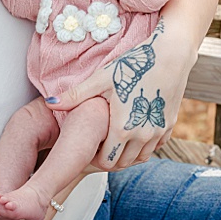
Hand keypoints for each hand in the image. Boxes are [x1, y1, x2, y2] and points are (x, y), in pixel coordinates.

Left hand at [46, 19, 191, 170]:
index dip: (95, 159)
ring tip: (116, 141)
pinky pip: (155, 147)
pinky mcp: (170, 126)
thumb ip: (75, 95)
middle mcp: (143, 136)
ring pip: (141, 157)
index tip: (89, 148)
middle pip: (123, 163)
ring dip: (128, 154)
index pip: (106, 162)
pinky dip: (144, 146)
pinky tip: (135, 132)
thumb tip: (50, 104)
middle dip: (110, 159)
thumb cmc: (134, 64)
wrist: (170, 55)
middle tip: (100, 146)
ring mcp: (158, 132)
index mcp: (123, 129)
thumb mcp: (101, 79)